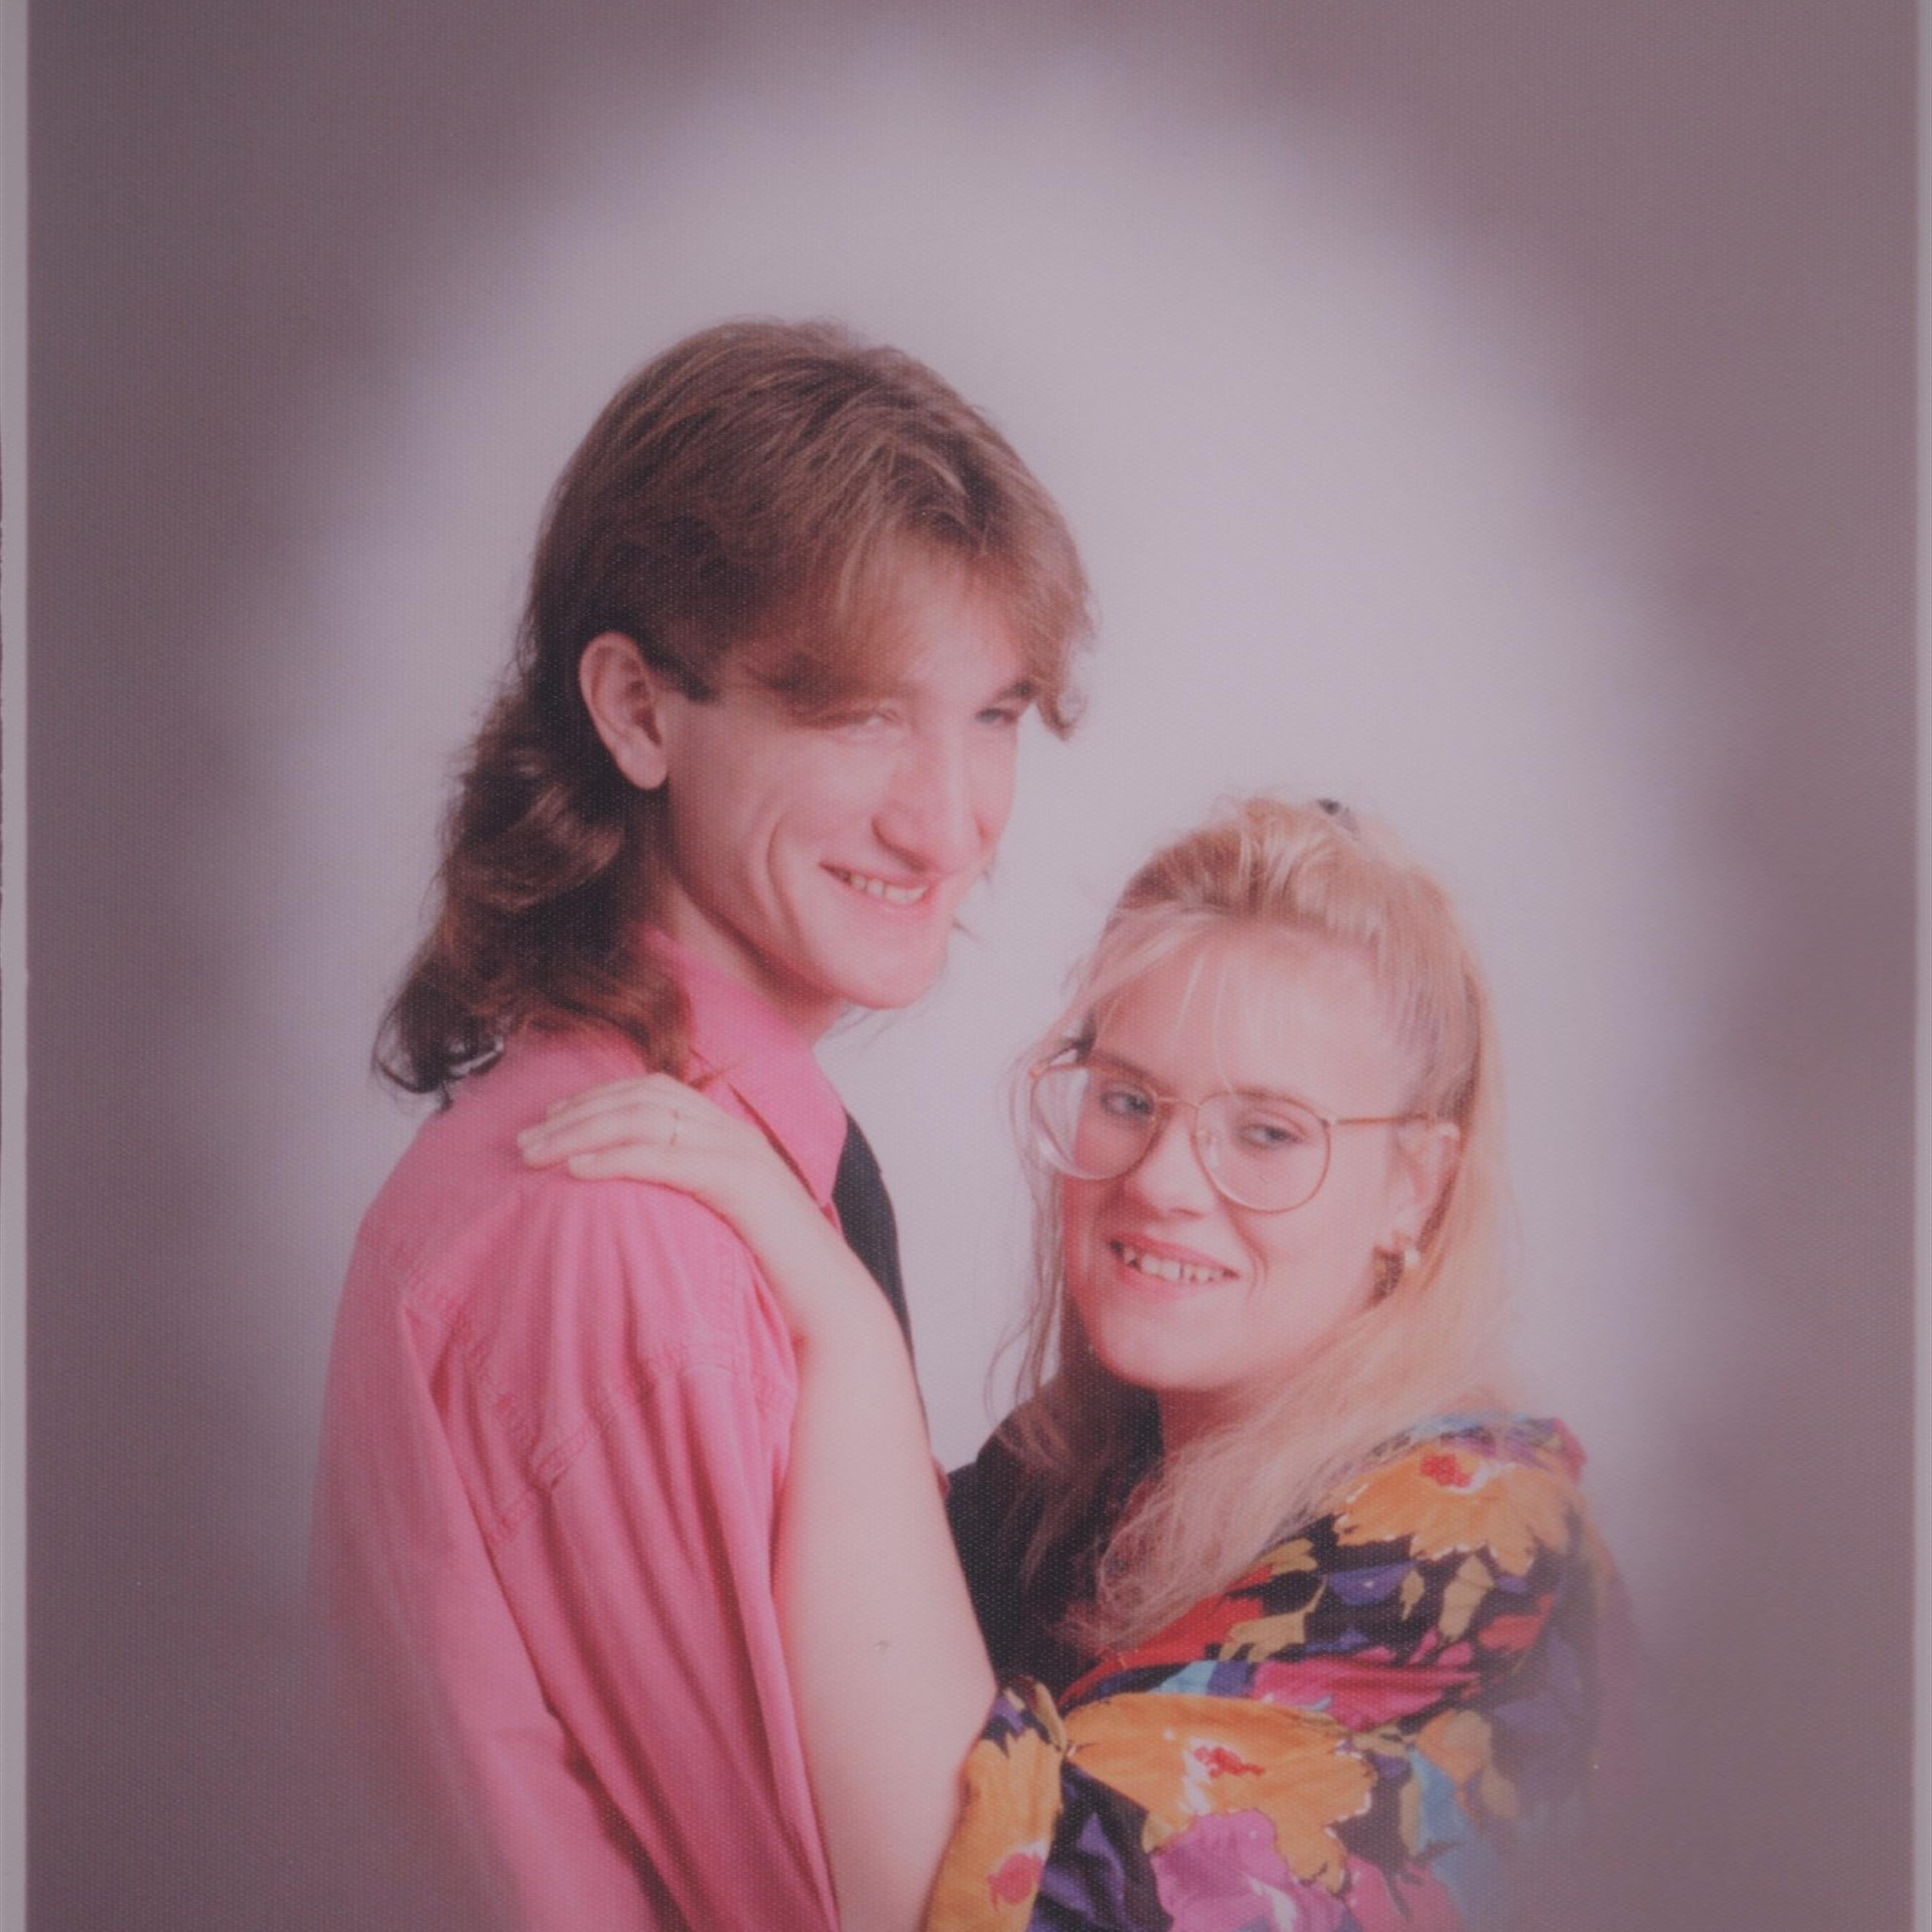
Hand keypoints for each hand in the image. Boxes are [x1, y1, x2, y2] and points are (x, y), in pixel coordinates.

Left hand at [518, 1074, 884, 1347]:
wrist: (830, 1313)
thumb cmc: (770, 1282)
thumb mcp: (717, 1228)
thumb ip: (683, 1204)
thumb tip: (626, 1211)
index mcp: (730, 1137)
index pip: (654, 1092)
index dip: (596, 1099)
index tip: (548, 1121)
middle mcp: (736, 1134)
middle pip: (643, 1096)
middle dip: (578, 1111)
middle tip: (525, 1140)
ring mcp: (742, 1154)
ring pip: (648, 1117)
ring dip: (584, 1129)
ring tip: (537, 1153)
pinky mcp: (743, 1184)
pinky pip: (667, 1157)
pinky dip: (617, 1157)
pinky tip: (578, 1171)